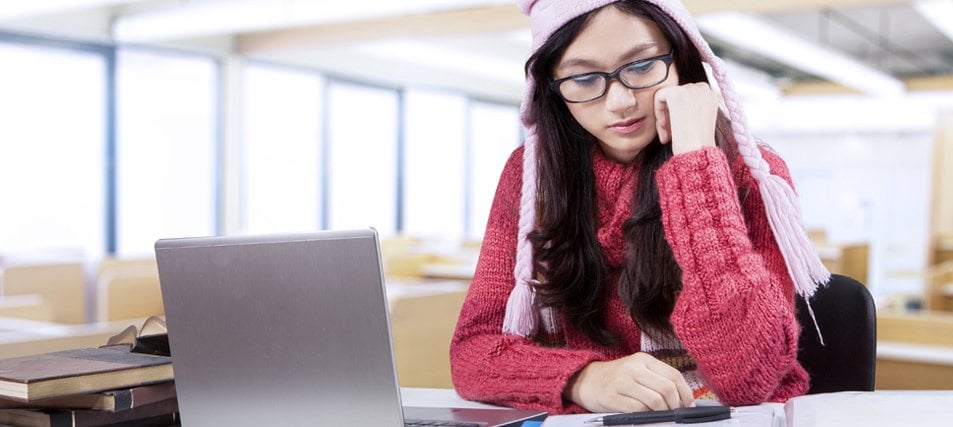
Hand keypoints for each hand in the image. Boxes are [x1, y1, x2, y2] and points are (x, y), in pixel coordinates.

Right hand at [564, 352, 694, 412]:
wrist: (585, 380)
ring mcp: (622, 381)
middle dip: (675, 405)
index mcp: (643, 359)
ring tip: (662, 416)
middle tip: (675, 414)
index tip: (688, 405)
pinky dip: (647, 417)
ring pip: (655, 400)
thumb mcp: (637, 371)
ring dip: (663, 413)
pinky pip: (638, 409)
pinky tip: (647, 417)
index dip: (685, 393)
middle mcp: (633, 367)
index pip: (674, 375)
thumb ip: (657, 379)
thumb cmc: (616, 379)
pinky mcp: (612, 396)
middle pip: (667, 388)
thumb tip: (683, 399)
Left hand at [653, 83, 720, 154]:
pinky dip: (658, 112)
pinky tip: (665, 127)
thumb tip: (676, 106)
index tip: (678, 130)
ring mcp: (690, 89)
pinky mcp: (676, 93)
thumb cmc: (697, 145)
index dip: (681, 113)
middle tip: (670, 134)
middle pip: (678, 95)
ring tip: (667, 134)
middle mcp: (704, 89)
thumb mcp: (698, 122)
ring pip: (668, 97)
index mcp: (712, 96)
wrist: (697, 151)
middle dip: (671, 115)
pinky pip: (659, 97)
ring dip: (664, 116)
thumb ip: (690, 109)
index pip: (690, 96)